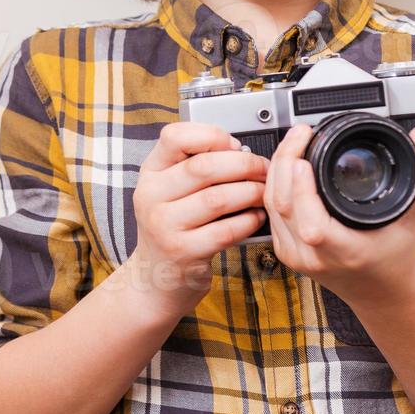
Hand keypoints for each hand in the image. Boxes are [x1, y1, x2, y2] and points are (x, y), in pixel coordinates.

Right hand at [129, 122, 271, 320]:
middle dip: (244, 164)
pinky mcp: (184, 252)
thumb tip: (238, 149)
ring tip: (264, 192)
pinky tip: (257, 217)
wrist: (155, 278)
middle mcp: (151, 197)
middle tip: (264, 168)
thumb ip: (193, 166)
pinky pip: (226, 230)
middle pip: (203, 167)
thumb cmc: (172, 227)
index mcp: (150, 173)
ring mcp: (164, 226)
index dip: (210, 135)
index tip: (233, 144)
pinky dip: (249, 221)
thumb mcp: (169, 191)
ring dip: (251, 192)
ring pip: (218, 198)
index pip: (174, 137)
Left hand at [263, 122, 414, 307]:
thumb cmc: (400, 255)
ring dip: (278, 169)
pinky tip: (286, 164)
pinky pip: (271, 213)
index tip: (305, 158)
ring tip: (295, 141)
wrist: (384, 291)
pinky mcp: (286, 251)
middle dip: (286, 162)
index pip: (312, 224)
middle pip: (282, 206)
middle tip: (301, 133)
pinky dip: (275, 184)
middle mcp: (314, 256)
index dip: (302, 189)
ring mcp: (296, 256)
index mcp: (345, 251)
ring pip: (271, 206)